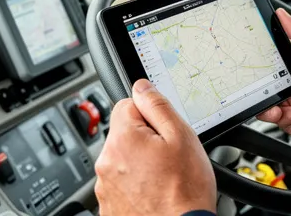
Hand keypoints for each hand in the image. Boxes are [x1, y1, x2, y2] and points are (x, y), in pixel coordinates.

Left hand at [95, 79, 215, 215]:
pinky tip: (155, 191)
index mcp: (122, 138)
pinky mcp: (108, 204)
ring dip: (139, 162)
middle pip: (124, 133)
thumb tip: (142, 86)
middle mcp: (106, 161)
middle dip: (144, 139)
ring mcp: (105, 186)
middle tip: (168, 156)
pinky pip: (121, 182)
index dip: (150, 115)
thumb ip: (158, 106)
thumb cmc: (185, 190)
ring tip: (163, 177)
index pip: (126, 104)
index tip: (163, 132)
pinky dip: (135, 185)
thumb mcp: (182, 137)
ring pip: (123, 159)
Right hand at [257, 9, 290, 154]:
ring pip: (263, 99)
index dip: (257, 50)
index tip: (248, 49)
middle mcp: (290, 78)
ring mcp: (290, 99)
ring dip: (263, 100)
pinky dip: (276, 116)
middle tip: (256, 79)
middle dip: (254, 78)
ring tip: (273, 102)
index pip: (269, 51)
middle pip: (261, 76)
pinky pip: (274, 118)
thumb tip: (281, 14)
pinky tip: (290, 112)